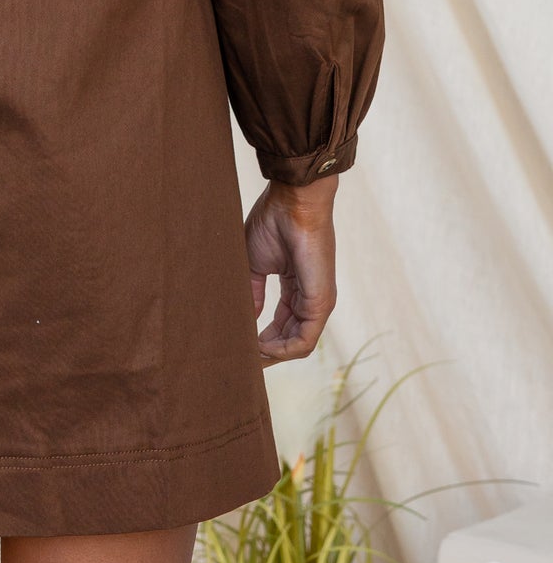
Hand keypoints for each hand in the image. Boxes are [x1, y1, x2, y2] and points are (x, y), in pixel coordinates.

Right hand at [245, 174, 338, 365]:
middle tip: (242, 359)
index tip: (241, 345)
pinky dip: (281, 350)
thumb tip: (246, 318)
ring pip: (297, 345)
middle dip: (266, 352)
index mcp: (296, 287)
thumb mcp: (255, 264)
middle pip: (290, 338)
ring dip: (272, 354)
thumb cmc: (274, 224)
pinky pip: (303, 341)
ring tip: (248, 355)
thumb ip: (253, 293)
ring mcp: (318, 302)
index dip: (261, 338)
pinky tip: (260, 347)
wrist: (292, 203)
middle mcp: (310, 298)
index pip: (281, 323)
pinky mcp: (321, 303)